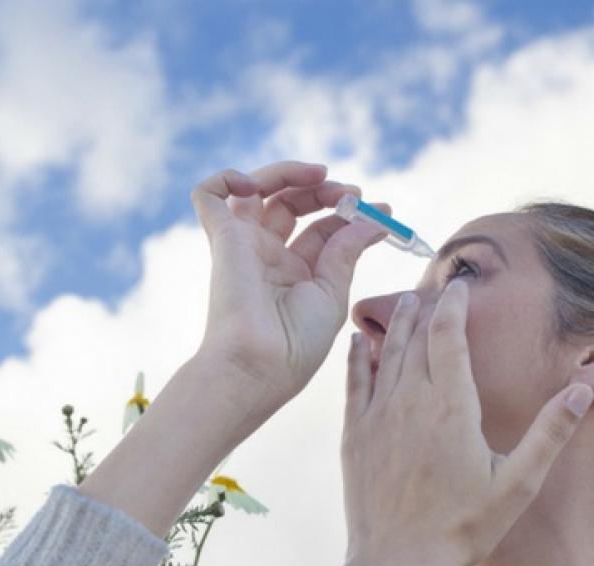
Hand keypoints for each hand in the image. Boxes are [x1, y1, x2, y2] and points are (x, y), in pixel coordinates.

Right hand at [190, 160, 389, 416]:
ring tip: (320, 176)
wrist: (259, 365)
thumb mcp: (333, 292)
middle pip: (291, 202)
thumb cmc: (295, 344)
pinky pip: (208, 194)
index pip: (322, 228)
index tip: (384, 211)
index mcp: (296, 274)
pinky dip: (228, 177)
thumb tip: (374, 219)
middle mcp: (268, 256)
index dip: (351, 213)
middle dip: (324, 189)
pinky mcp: (222, 238)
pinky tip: (256, 184)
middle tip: (351, 193)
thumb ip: (347, 250)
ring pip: (255, 189)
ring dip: (289, 172)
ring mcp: (243, 245)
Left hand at [332, 281, 593, 565]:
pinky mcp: (355, 434)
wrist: (396, 561)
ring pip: (385, 353)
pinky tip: (356, 341)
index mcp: (452, 405)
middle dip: (427, 307)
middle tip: (435, 287)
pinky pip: (354, 382)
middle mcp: (410, 400)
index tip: (460, 285)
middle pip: (416, 336)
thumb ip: (550, 433)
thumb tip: (583, 389)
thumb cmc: (462, 527)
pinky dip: (356, 357)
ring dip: (395, 324)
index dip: (454, 304)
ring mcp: (378, 415)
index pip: (449, 334)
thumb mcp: (518, 483)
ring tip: (404, 303)